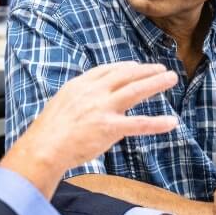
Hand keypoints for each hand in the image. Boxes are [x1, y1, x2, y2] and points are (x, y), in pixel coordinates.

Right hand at [3, 63, 177, 195]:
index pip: (108, 70)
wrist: (44, 148)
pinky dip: (157, 123)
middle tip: (162, 68)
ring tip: (171, 78)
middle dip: (146, 70)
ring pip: (136, 91)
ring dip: (156, 83)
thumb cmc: (48, 132)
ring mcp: (103, 109)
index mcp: (80, 85)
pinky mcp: (110, 128)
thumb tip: (88, 101)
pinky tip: (171, 122)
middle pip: (126, 75)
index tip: (137, 66)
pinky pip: (139, 123)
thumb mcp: (61, 103)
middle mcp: (94, 92)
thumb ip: (78, 98)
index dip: (126, 67)